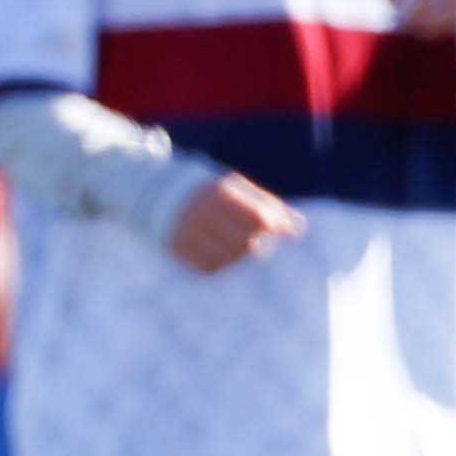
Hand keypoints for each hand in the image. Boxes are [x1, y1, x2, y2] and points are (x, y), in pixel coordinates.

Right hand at [164, 173, 302, 271]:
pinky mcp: (179, 249)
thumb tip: (299, 227)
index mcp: (220, 193)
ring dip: (240, 257)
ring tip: (240, 246)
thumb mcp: (237, 188)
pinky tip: (222, 255)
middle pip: (246, 244)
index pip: (259, 218)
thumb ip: (268, 205)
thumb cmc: (210, 192)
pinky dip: (222, 265)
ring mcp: (189, 233)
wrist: (157, 194)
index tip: (283, 232)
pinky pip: (210, 268)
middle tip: (260, 241)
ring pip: (229, 259)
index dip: (276, 228)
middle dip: (259, 245)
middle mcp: (203, 213)